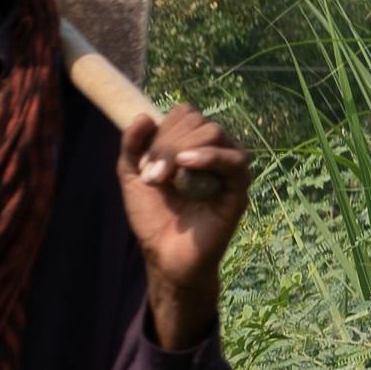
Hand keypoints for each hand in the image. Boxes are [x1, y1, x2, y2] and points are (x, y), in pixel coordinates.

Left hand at [118, 96, 254, 349]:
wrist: (164, 255)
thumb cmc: (152, 217)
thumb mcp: (132, 176)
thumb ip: (132, 145)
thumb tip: (143, 116)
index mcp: (192, 145)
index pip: (185, 114)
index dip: (163, 129)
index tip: (144, 162)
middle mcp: (214, 153)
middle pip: (199, 122)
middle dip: (168, 144)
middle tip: (151, 176)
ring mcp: (228, 170)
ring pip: (215, 133)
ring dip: (181, 150)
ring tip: (162, 178)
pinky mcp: (238, 189)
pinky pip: (235, 160)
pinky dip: (210, 156)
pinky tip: (186, 163)